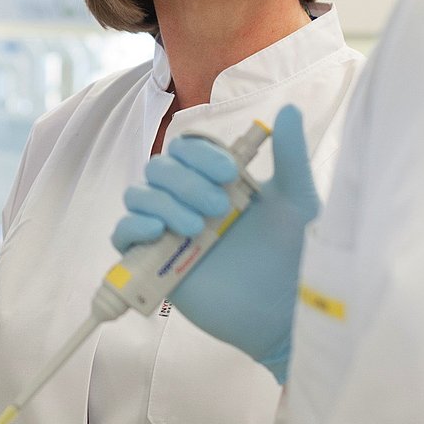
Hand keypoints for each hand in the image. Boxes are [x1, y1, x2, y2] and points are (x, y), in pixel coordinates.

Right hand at [111, 104, 317, 381]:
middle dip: (184, 181)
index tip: (229, 174)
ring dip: (161, 203)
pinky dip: (133, 226)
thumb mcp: (298, 202)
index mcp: (219, 183)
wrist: (287, 313)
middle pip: (160, 169)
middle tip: (218, 206)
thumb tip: (287, 109)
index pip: (188, 150)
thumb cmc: (297, 257)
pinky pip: (124, 234)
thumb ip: (291, 156)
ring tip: (196, 228)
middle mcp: (190, 202)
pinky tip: (158, 232)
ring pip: (139, 196)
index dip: (200, 155)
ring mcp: (170, 232)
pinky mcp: (155, 264)